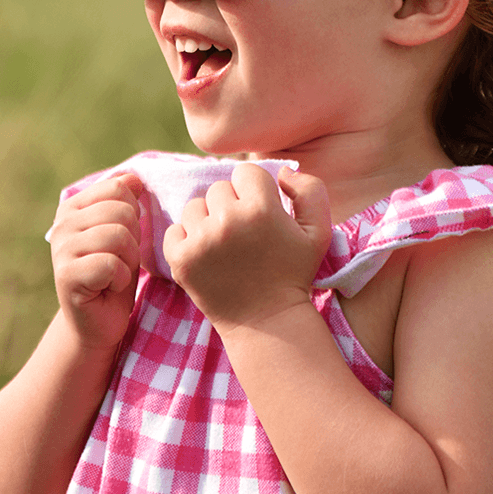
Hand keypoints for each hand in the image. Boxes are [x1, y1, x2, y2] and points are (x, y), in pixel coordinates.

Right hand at [50, 172, 149, 350]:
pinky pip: (111, 264)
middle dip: (133, 239)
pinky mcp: (66, 276)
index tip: (123, 238)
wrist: (98, 322)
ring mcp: (61, 249)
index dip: (133, 214)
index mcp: (73, 206)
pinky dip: (120, 279)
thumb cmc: (114, 274)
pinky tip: (108, 287)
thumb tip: (134, 177)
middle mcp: (62, 224)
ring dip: (129, 260)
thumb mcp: (125, 231)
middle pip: (122, 211)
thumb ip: (126, 201)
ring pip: (119, 236)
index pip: (118, 187)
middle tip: (120, 261)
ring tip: (115, 273)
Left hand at [164, 164, 330, 336]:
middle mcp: (228, 220)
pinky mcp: (180, 259)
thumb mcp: (318, 232)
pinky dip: (186, 240)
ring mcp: (201, 240)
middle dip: (231, 205)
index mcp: (261, 209)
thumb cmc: (293, 274)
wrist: (266, 322)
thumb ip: (310, 190)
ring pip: (195, 207)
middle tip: (243, 235)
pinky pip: (174, 230)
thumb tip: (282, 171)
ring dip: (207, 220)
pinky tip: (205, 255)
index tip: (260, 214)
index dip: (254, 191)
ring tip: (224, 246)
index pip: (245, 172)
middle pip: (218, 189)